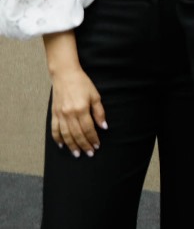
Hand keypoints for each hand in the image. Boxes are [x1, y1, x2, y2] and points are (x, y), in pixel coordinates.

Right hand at [43, 30, 104, 156]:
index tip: (97, 146)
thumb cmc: (82, 83)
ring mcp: (60, 114)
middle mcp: (69, 113)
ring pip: (65, 134)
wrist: (65, 75)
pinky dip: (57, 138)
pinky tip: (62, 145)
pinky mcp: (54, 113)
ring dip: (71, 145)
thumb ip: (99, 112)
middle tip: (89, 153)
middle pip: (77, 134)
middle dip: (83, 145)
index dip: (93, 139)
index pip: (88, 129)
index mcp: (81, 109)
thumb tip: (104, 126)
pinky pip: (54, 129)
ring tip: (77, 154)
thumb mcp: (95, 96)